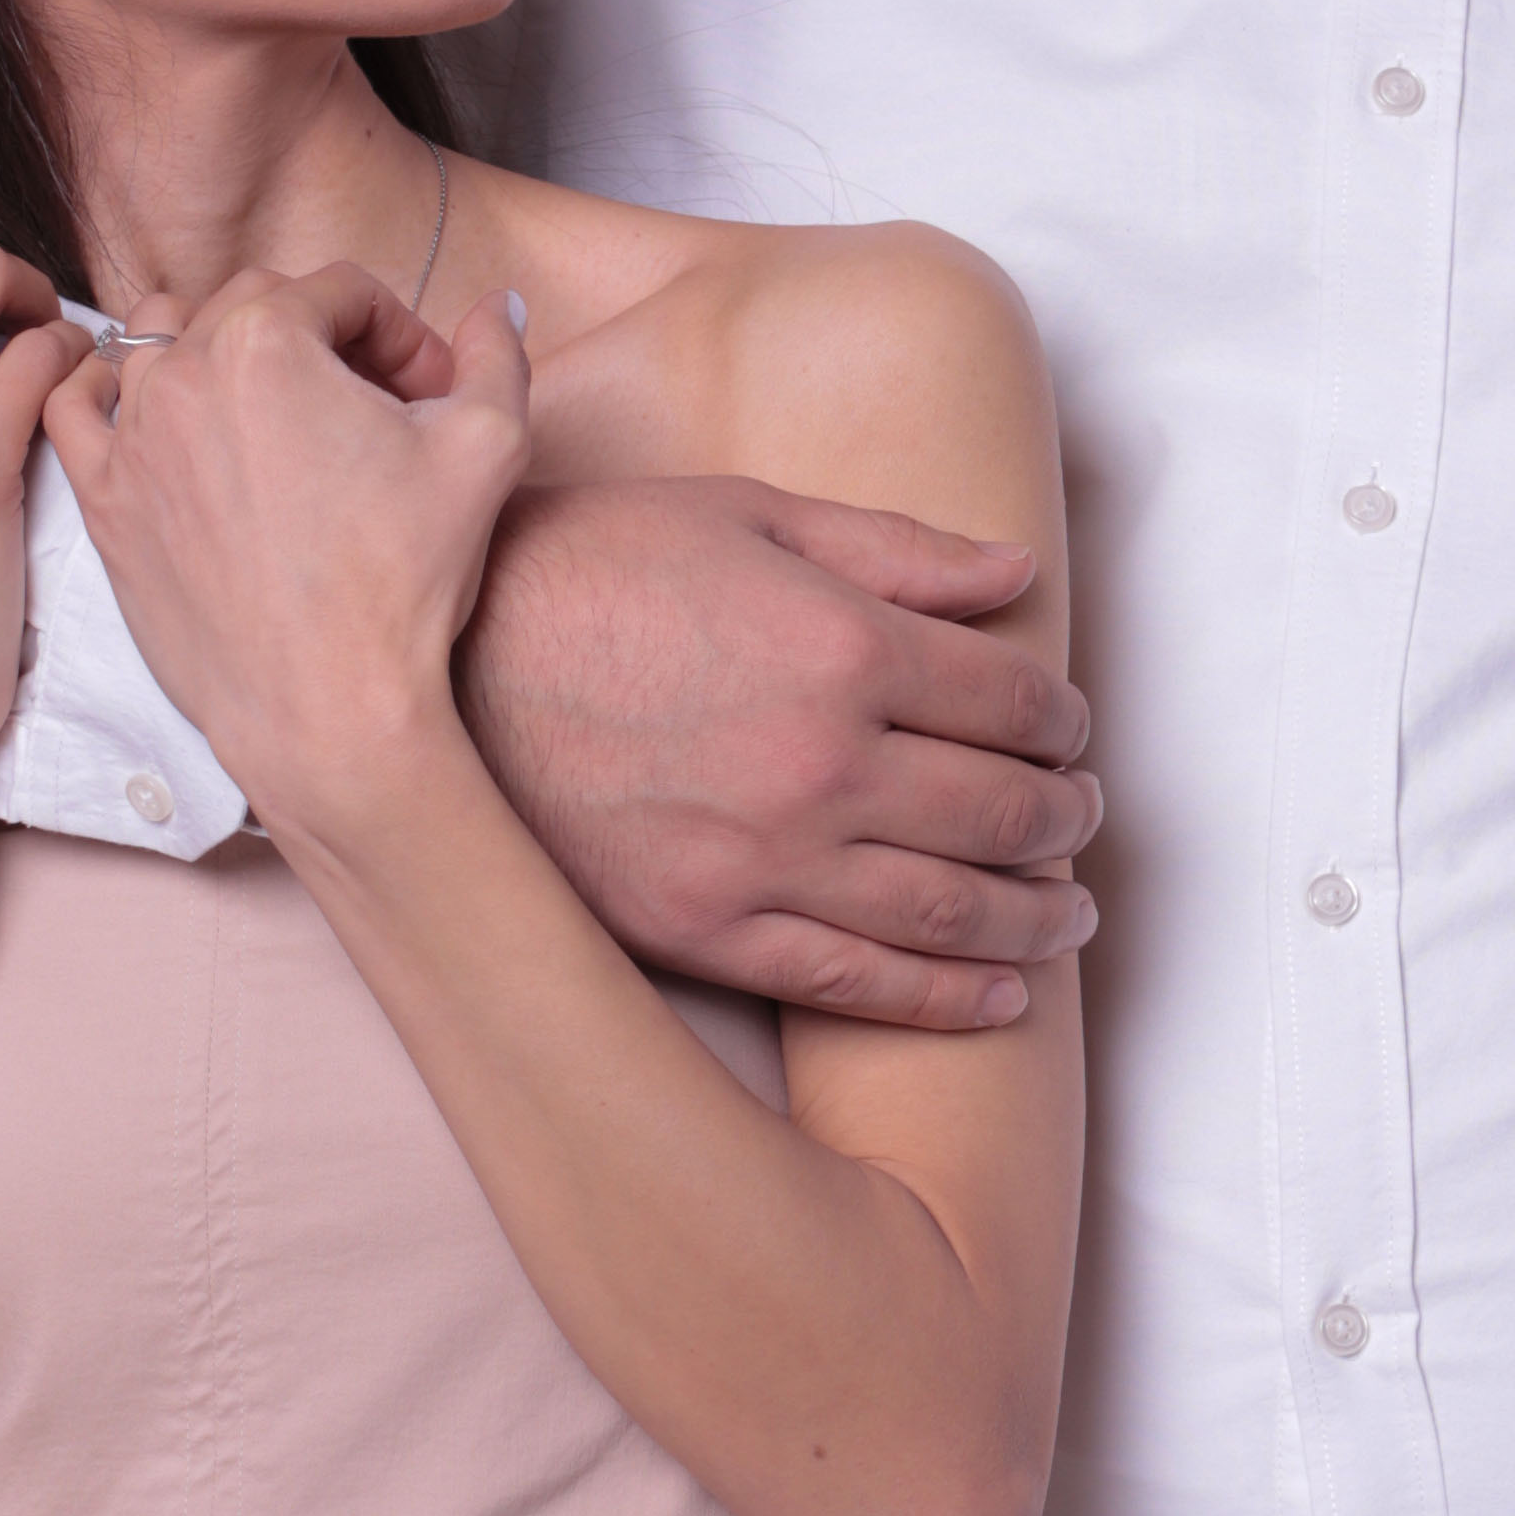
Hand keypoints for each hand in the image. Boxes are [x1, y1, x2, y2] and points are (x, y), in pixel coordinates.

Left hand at [44, 268, 530, 828]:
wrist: (325, 707)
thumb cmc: (402, 581)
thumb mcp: (486, 448)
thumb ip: (495, 357)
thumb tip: (498, 309)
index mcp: (268, 342)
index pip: (343, 290)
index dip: (402, 332)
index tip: (428, 392)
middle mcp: (183, 373)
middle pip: (257, 301)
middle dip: (321, 336)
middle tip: (371, 408)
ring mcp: (131, 437)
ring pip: (161, 335)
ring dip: (220, 346)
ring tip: (273, 408)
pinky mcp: (103, 499)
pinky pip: (78, 406)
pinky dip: (112, 391)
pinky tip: (162, 416)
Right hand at [457, 477, 1101, 1030]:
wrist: (434, 669)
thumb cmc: (592, 568)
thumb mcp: (746, 518)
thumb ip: (895, 550)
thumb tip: (1019, 571)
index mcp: (844, 646)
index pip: (1013, 700)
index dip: (1062, 719)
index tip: (1068, 729)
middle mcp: (822, 763)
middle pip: (1003, 811)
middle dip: (1065, 817)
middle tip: (1080, 817)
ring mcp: (766, 861)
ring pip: (952, 911)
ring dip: (1036, 916)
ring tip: (1068, 911)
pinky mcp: (708, 933)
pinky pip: (861, 984)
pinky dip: (951, 997)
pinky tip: (1003, 995)